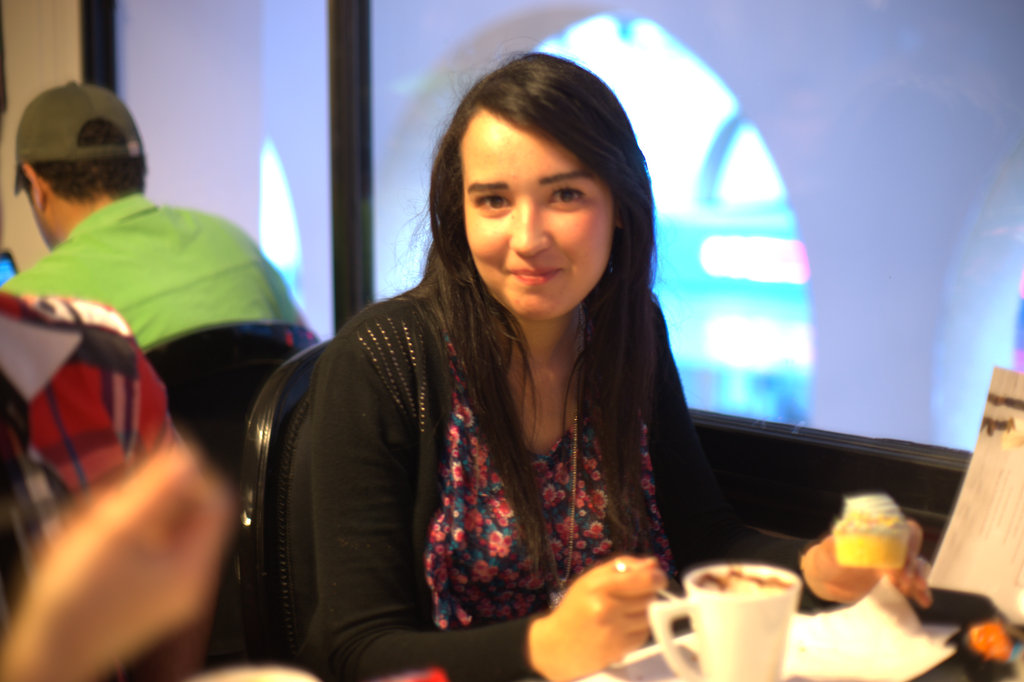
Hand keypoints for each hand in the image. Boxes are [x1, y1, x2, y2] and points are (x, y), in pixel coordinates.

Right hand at [0, 444, 233, 681]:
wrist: (44, 660)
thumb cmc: (73, 601)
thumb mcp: (114, 532)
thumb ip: (155, 489)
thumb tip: (188, 455)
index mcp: (193, 567)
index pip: (218, 500)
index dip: (193, 471)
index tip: (160, 456)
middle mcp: (191, 581)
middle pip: (191, 514)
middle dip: (155, 493)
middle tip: (118, 487)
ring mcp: (170, 592)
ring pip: (166, 529)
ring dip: (134, 511)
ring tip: (97, 513)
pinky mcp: (147, 598)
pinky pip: (148, 551)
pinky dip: (125, 534)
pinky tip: (93, 534)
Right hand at [528, 555, 666, 680]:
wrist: (557, 644)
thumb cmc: (575, 607)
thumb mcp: (591, 579)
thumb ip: (623, 566)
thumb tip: (653, 564)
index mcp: (599, 586)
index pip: (644, 579)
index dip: (657, 578)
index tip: (658, 578)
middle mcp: (607, 608)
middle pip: (649, 597)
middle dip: (647, 594)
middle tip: (633, 596)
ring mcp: (614, 631)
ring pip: (649, 616)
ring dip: (643, 613)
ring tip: (624, 613)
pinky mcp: (620, 649)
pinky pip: (644, 634)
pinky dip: (638, 630)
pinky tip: (622, 628)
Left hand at [800, 519, 931, 607]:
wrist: (825, 580)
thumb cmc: (826, 558)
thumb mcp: (829, 550)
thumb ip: (838, 544)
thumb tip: (844, 536)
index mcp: (874, 532)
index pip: (900, 530)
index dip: (906, 543)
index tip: (901, 561)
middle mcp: (886, 544)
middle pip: (910, 548)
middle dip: (913, 563)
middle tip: (906, 580)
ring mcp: (892, 561)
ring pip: (915, 564)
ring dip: (919, 575)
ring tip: (917, 589)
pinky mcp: (894, 578)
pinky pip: (912, 582)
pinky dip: (919, 591)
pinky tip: (924, 601)